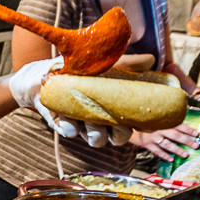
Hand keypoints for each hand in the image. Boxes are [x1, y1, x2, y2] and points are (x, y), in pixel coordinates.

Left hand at [9, 59, 131, 145]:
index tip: (133, 120)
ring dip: (92, 127)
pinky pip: (72, 133)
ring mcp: (84, 126)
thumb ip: (129, 64)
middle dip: (115, 131)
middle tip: (107, 117)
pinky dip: (70, 124)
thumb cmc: (81, 69)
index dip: (136, 126)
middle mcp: (102, 121)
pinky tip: (65, 113)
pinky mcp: (66, 127)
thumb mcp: (107, 63)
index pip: (133, 126)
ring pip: (96, 139)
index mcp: (116, 108)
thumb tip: (151, 60)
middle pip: (119, 138)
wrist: (48, 73)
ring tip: (83, 111)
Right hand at [131, 123, 199, 160]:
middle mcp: (159, 129)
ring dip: (177, 150)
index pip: (178, 125)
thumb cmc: (144, 120)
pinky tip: (170, 159)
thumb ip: (166, 120)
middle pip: (175, 135)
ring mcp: (152, 137)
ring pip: (167, 144)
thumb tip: (179, 122)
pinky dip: (164, 155)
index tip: (197, 134)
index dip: (188, 129)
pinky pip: (156, 151)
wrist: (127, 123)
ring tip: (185, 154)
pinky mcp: (146, 143)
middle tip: (196, 145)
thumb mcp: (155, 117)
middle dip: (187, 141)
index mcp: (163, 121)